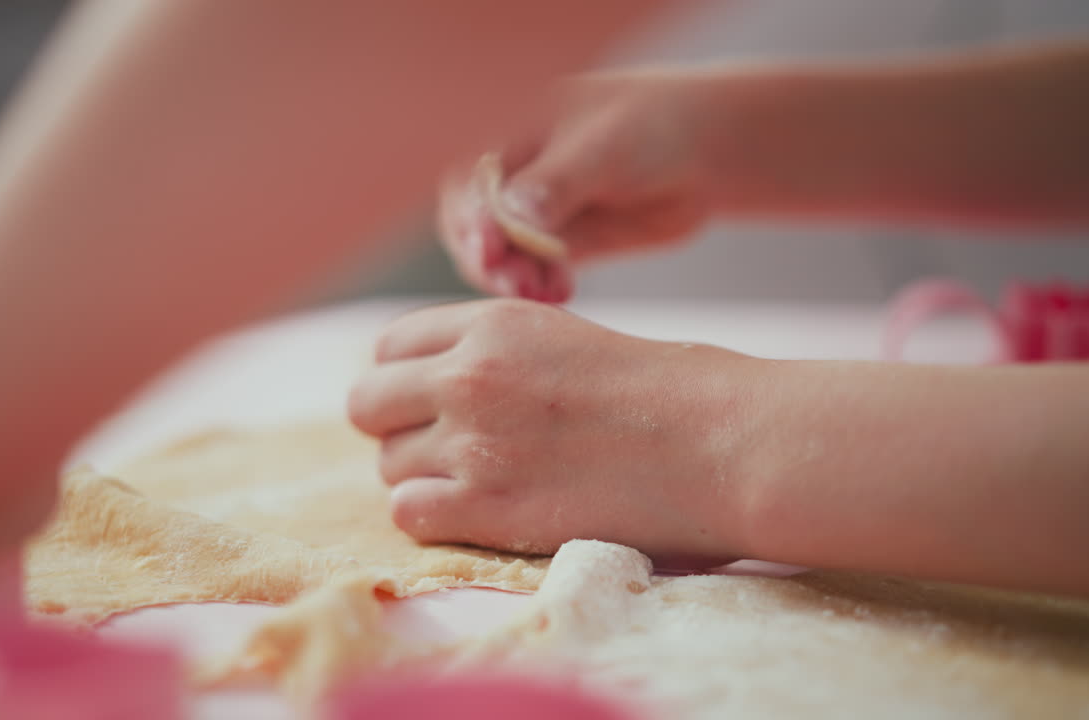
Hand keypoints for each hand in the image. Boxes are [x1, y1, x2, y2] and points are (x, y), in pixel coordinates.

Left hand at [348, 299, 753, 568]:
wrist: (721, 444)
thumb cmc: (666, 391)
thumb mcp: (564, 340)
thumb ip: (494, 353)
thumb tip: (435, 385)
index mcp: (492, 322)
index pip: (389, 346)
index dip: (403, 377)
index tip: (429, 401)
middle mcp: (469, 375)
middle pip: (368, 403)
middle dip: (395, 426)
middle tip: (441, 447)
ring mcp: (473, 442)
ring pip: (387, 464)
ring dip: (421, 477)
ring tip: (481, 483)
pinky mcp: (489, 507)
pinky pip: (407, 513)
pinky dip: (432, 518)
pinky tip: (477, 513)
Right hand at [439, 70, 713, 302]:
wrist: (706, 155)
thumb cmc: (654, 127)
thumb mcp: (606, 147)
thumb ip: (556, 183)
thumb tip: (508, 215)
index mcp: (506, 130)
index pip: (467, 178)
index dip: (470, 215)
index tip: (488, 249)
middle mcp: (507, 173)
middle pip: (470, 223)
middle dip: (487, 257)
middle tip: (515, 283)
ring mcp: (528, 212)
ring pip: (497, 256)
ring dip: (512, 279)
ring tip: (544, 292)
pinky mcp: (552, 246)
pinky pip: (530, 273)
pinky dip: (538, 288)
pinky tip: (562, 293)